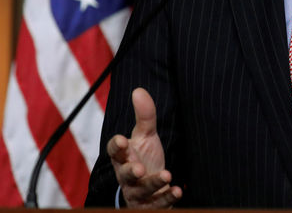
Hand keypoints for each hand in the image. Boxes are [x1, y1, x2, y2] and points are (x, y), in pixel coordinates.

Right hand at [106, 88, 181, 207]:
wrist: (149, 188)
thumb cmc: (144, 158)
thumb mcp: (146, 137)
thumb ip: (144, 116)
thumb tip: (138, 90)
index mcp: (124, 157)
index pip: (114, 152)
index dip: (116, 146)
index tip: (122, 140)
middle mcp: (127, 176)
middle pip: (124, 175)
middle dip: (131, 172)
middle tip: (140, 168)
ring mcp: (137, 193)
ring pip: (140, 192)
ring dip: (153, 184)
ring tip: (166, 175)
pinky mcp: (149, 205)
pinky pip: (157, 204)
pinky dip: (167, 198)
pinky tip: (177, 190)